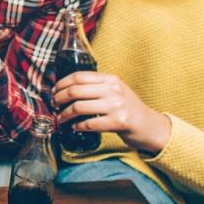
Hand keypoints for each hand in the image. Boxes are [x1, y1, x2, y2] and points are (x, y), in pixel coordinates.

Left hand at [52, 71, 171, 152]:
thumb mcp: (115, 90)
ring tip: (61, 118)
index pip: (79, 76)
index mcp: (110, 79)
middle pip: (75, 91)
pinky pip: (89, 124)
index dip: (62, 83)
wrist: (149, 125)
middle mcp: (113, 89)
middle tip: (54, 105)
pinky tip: (75, 127)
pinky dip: (78, 126)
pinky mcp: (119, 122)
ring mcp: (116, 106)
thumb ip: (96, 86)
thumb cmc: (127, 108)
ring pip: (79, 107)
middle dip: (59, 99)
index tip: (54, 91)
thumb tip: (66, 89)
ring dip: (65, 114)